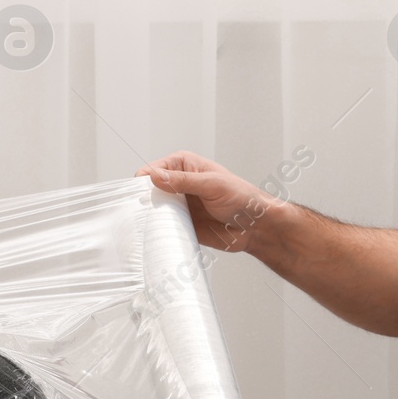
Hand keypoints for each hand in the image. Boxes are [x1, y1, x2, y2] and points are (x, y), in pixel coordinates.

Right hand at [135, 150, 283, 253]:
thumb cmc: (242, 198)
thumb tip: (154, 176)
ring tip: (152, 224)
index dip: (143, 182)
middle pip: (148, 190)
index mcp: (183, 165)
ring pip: (153, 209)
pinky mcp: (181, 223)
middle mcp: (178, 183)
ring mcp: (179, 204)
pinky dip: (159, 230)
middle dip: (144, 200)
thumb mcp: (212, 185)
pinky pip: (163, 226)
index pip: (152, 170)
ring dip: (150, 216)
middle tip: (146, 211)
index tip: (142, 194)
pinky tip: (159, 233)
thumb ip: (183, 181)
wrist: (255, 226)